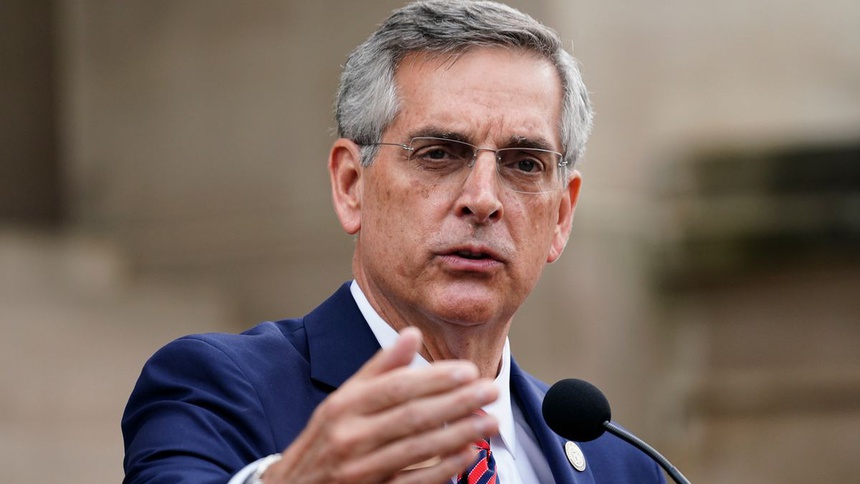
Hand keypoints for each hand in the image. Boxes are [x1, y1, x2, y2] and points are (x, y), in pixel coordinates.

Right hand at [261, 327, 498, 483]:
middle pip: (412, 415)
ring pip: (418, 447)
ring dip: (458, 433)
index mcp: (343, 406)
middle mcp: (349, 436)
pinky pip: (413, 482)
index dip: (436, 378)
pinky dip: (443, 468)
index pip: (397, 387)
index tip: (468, 371)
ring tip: (490, 420)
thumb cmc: (327, 438)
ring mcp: (360, 469)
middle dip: (457, 402)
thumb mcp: (344, 399)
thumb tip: (411, 333)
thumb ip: (379, 367)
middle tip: (490, 390)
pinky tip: (468, 453)